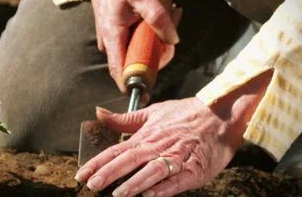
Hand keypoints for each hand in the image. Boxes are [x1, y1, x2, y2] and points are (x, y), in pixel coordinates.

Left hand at [75, 70, 271, 196]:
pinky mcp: (195, 169)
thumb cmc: (185, 115)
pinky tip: (152, 195)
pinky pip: (178, 180)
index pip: (117, 149)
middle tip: (93, 184)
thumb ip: (125, 119)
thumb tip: (99, 114)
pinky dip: (165, 188)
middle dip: (110, 173)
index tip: (82, 174)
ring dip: (135, 182)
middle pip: (131, 159)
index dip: (99, 162)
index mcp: (147, 135)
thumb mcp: (153, 112)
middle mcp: (158, 145)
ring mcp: (177, 157)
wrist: (220, 113)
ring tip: (119, 194)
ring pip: (153, 170)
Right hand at [87, 0, 181, 92]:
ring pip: (141, 54)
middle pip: (137, 65)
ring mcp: (115, 43)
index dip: (134, 85)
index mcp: (113, 37)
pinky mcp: (120, 39)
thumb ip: (157, 16)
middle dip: (159, 53)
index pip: (120, 72)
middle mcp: (111, 45)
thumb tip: (172, 39)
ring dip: (159, 41)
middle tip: (171, 30)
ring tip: (170, 14)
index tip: (149, 91)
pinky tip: (162, 17)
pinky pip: (139, 45)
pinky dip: (153, 35)